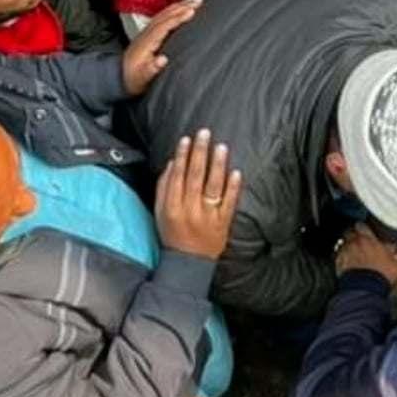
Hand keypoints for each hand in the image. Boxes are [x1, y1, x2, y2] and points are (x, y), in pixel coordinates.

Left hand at [122, 0, 198, 94]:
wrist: (118, 78)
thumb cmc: (134, 79)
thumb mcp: (143, 78)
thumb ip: (152, 69)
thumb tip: (163, 60)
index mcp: (148, 42)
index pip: (165, 25)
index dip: (178, 18)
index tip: (192, 11)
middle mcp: (147, 33)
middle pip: (166, 15)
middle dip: (182, 6)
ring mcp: (147, 32)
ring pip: (165, 14)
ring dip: (179, 5)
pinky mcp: (149, 34)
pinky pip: (163, 17)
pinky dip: (173, 10)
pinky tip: (180, 8)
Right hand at [154, 129, 242, 259]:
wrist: (188, 262)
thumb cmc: (172, 234)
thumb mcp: (159, 212)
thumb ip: (164, 187)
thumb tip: (173, 162)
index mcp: (171, 207)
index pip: (177, 176)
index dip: (182, 156)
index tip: (186, 140)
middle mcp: (189, 211)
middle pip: (195, 177)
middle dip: (199, 153)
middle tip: (204, 134)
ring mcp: (208, 217)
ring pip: (213, 187)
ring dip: (217, 165)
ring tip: (221, 147)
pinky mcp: (223, 223)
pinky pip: (229, 203)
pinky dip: (233, 187)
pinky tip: (236, 172)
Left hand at [334, 223, 396, 283]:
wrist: (365, 290)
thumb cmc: (380, 276)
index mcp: (369, 240)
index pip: (362, 226)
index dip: (363, 227)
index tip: (365, 230)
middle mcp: (354, 244)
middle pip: (349, 233)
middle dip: (353, 235)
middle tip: (359, 241)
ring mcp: (345, 254)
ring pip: (342, 244)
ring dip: (347, 247)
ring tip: (353, 253)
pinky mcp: (339, 265)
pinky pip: (338, 257)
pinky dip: (342, 258)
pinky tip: (347, 264)